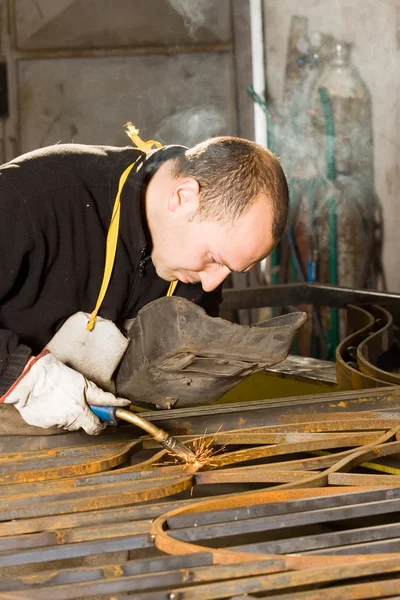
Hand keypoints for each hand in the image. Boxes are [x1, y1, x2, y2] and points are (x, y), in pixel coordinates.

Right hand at [2, 351, 129, 433]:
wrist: (29, 379)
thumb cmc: (57, 378)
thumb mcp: (84, 384)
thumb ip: (100, 396)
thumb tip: (119, 402)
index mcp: (80, 414)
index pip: (95, 428)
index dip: (101, 422)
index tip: (103, 417)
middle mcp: (67, 423)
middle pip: (80, 424)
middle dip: (82, 414)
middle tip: (78, 399)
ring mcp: (52, 424)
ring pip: (66, 422)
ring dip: (67, 413)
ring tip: (61, 396)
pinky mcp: (40, 423)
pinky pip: (51, 420)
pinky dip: (53, 413)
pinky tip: (50, 401)